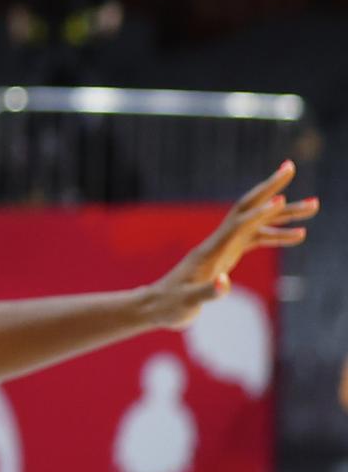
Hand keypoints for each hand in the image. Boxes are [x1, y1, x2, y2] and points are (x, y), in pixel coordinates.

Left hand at [146, 161, 316, 329]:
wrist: (157, 305)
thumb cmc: (172, 305)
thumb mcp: (189, 302)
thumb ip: (209, 292)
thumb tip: (225, 282)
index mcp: (210, 251)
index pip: (237, 225)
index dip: (258, 214)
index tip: (280, 201)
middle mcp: (218, 242)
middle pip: (247, 209)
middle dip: (270, 188)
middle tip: (290, 166)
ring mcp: (224, 247)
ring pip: (258, 223)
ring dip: (284, 213)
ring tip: (314, 205)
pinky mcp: (227, 256)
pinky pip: (256, 239)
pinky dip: (277, 234)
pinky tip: (299, 234)